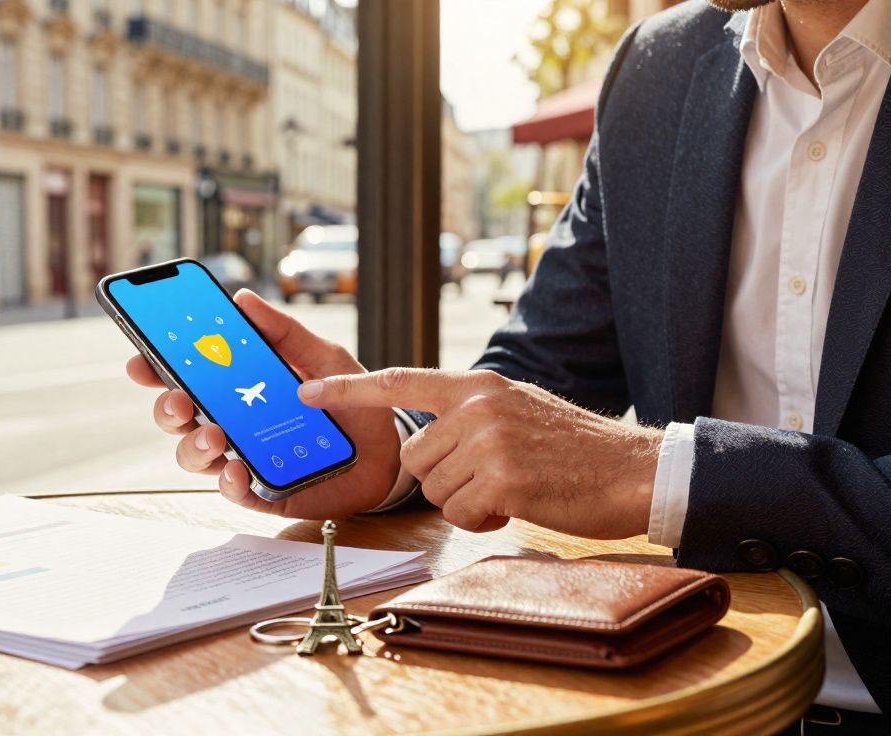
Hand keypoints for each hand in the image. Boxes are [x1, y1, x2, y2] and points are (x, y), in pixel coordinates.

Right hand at [125, 289, 400, 518]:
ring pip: (194, 457)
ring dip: (194, 446)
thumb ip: (283, 331)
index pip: (184, 377)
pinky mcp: (263, 492)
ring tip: (214, 436)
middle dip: (168, 409)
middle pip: (177, 419)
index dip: (155, 370)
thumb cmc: (348, 400)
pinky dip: (229, 482)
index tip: (141, 360)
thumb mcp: (322, 356)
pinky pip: (233, 492)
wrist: (387, 449)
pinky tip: (237, 470)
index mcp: (236, 386)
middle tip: (181, 401)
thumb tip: (242, 299)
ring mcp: (242, 457)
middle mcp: (230, 422)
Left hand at [299, 368, 662, 539]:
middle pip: (415, 457)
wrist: (633, 470)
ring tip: (510, 490)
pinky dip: (482, 521)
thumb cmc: (574, 449)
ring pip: (435, 490)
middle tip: (489, 481)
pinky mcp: (503, 480)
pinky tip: (517, 507)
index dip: (347, 390)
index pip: (399, 381)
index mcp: (478, 385)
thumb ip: (470, 414)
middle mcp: (478, 406)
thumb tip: (425, 440)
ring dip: (465, 503)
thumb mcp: (517, 408)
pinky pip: (461, 514)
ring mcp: (490, 442)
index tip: (306, 391)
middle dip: (443, 480)